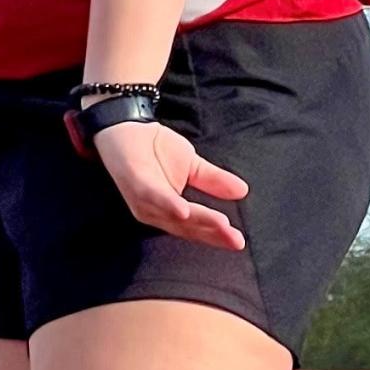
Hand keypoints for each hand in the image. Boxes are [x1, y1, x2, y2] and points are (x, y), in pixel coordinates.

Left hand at [93, 119, 247, 248]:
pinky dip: (170, 205)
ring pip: (174, 217)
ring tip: (222, 225)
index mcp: (170, 211)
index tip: (239, 242)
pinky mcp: (136, 185)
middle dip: (213, 234)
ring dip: (198, 221)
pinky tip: (184, 211)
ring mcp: (145, 202)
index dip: (217, 235)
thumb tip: (242, 191)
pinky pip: (155, 198)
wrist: (127, 126)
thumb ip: (214, 181)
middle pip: (188, 228)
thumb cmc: (156, 149)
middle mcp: (157, 213)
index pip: (197, 227)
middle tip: (236, 240)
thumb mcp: (192, 165)